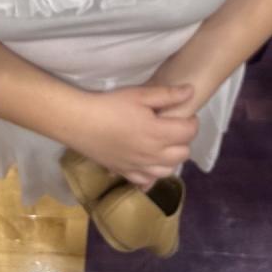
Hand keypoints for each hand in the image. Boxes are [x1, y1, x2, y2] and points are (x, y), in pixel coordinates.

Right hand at [72, 85, 198, 187]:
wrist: (80, 122)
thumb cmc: (110, 105)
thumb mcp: (139, 94)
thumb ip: (168, 95)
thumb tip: (191, 91)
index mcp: (158, 133)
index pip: (189, 132)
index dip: (191, 121)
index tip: (184, 114)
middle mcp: (153, 154)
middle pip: (183, 153)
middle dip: (183, 140)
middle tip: (173, 127)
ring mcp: (140, 167)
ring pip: (169, 170)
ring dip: (171, 157)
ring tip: (162, 144)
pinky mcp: (126, 173)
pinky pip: (148, 180)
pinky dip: (153, 172)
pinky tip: (147, 160)